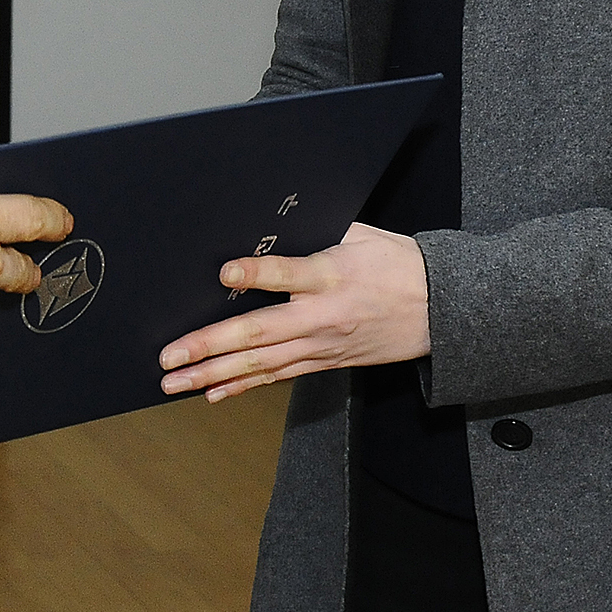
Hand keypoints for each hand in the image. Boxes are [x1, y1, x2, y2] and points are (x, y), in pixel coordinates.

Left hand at [160, 222, 429, 400]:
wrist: (442, 310)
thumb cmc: (397, 264)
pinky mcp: (325, 361)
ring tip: (174, 382)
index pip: (290, 273)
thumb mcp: (362, 234)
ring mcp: (322, 345)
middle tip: (169, 357)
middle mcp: (323, 316)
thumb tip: (269, 218)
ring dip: (215, 374)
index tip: (224, 271)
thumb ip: (315, 229)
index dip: (257, 272)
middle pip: (261, 332)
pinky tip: (211, 393)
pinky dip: (243, 386)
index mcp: (333, 274)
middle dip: (210, 346)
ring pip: (262, 364)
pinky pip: (278, 377)